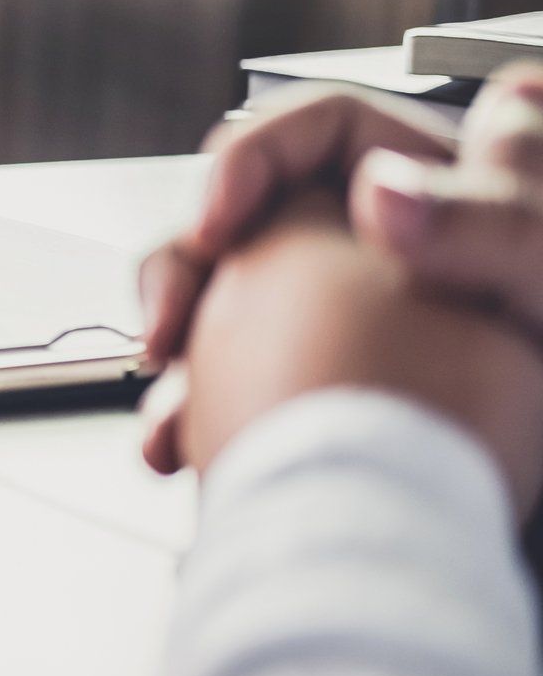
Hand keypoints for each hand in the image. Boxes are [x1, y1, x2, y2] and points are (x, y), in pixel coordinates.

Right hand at [138, 64, 542, 472]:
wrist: (485, 543)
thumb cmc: (539, 410)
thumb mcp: (540, 285)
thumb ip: (484, 216)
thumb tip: (385, 188)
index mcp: (435, 199)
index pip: (322, 132)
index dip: (253, 161)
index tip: (216, 225)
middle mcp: (376, 254)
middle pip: (249, 213)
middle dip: (188, 265)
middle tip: (170, 320)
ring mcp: (333, 323)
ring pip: (219, 295)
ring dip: (174, 338)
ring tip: (169, 394)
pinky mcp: (304, 390)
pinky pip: (221, 375)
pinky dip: (187, 405)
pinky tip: (178, 439)